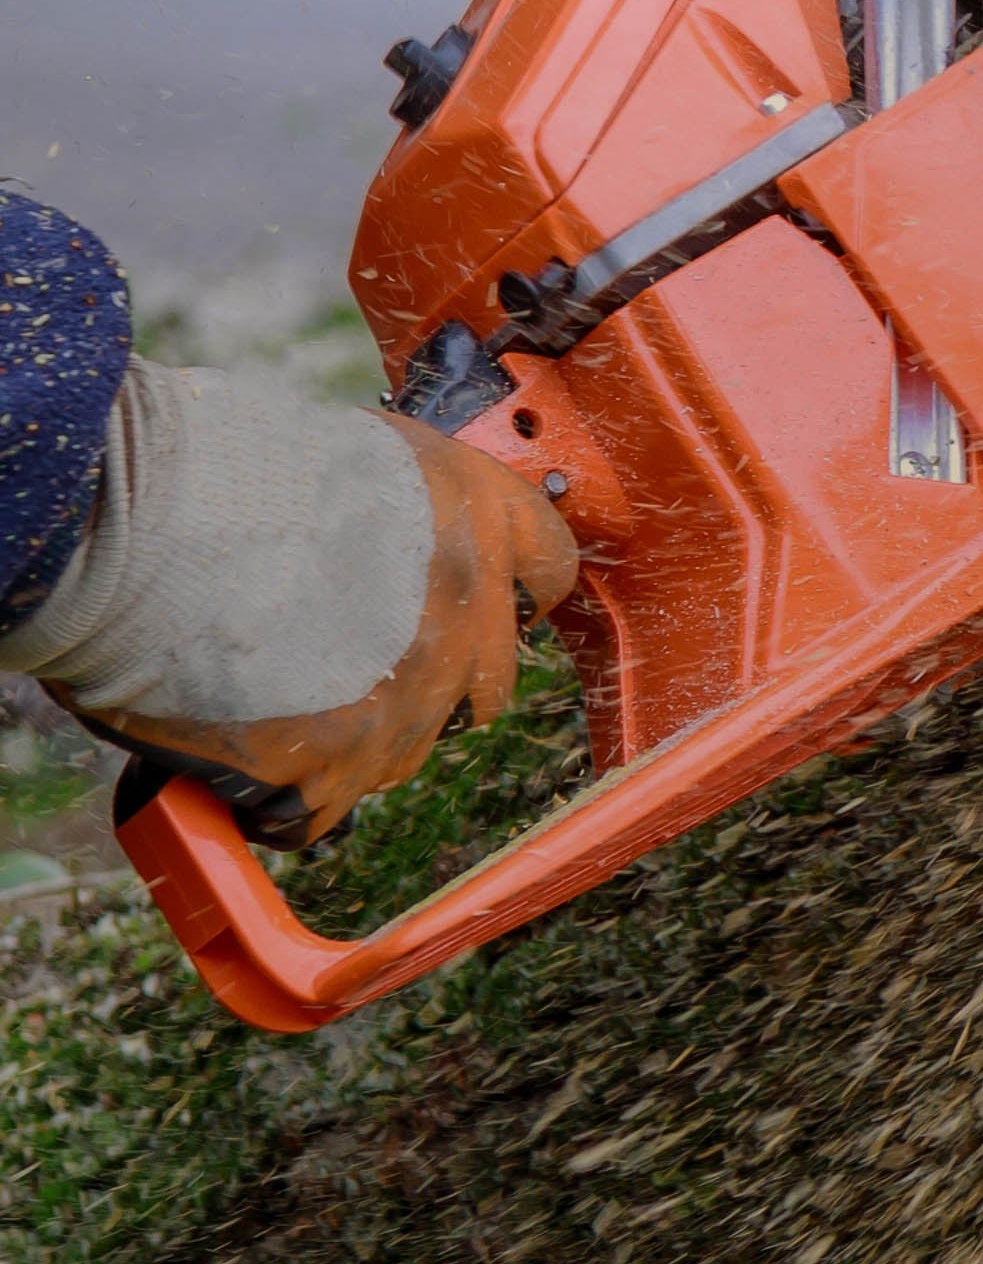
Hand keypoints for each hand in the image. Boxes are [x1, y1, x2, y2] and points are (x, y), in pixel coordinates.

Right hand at [3, 364, 577, 846]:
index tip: (480, 599)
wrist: (151, 522)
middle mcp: (469, 605)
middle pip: (488, 679)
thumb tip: (386, 543)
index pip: (549, 562)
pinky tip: (239, 749)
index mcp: (478, 509)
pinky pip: (322, 808)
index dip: (512, 585)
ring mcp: (413, 697)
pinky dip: (281, 793)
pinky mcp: (343, 766)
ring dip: (352, 735)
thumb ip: (396, 512)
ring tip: (273, 692)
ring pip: (405, 749)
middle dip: (431, 679)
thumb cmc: (221, 468)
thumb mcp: (349, 455)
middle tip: (354, 662)